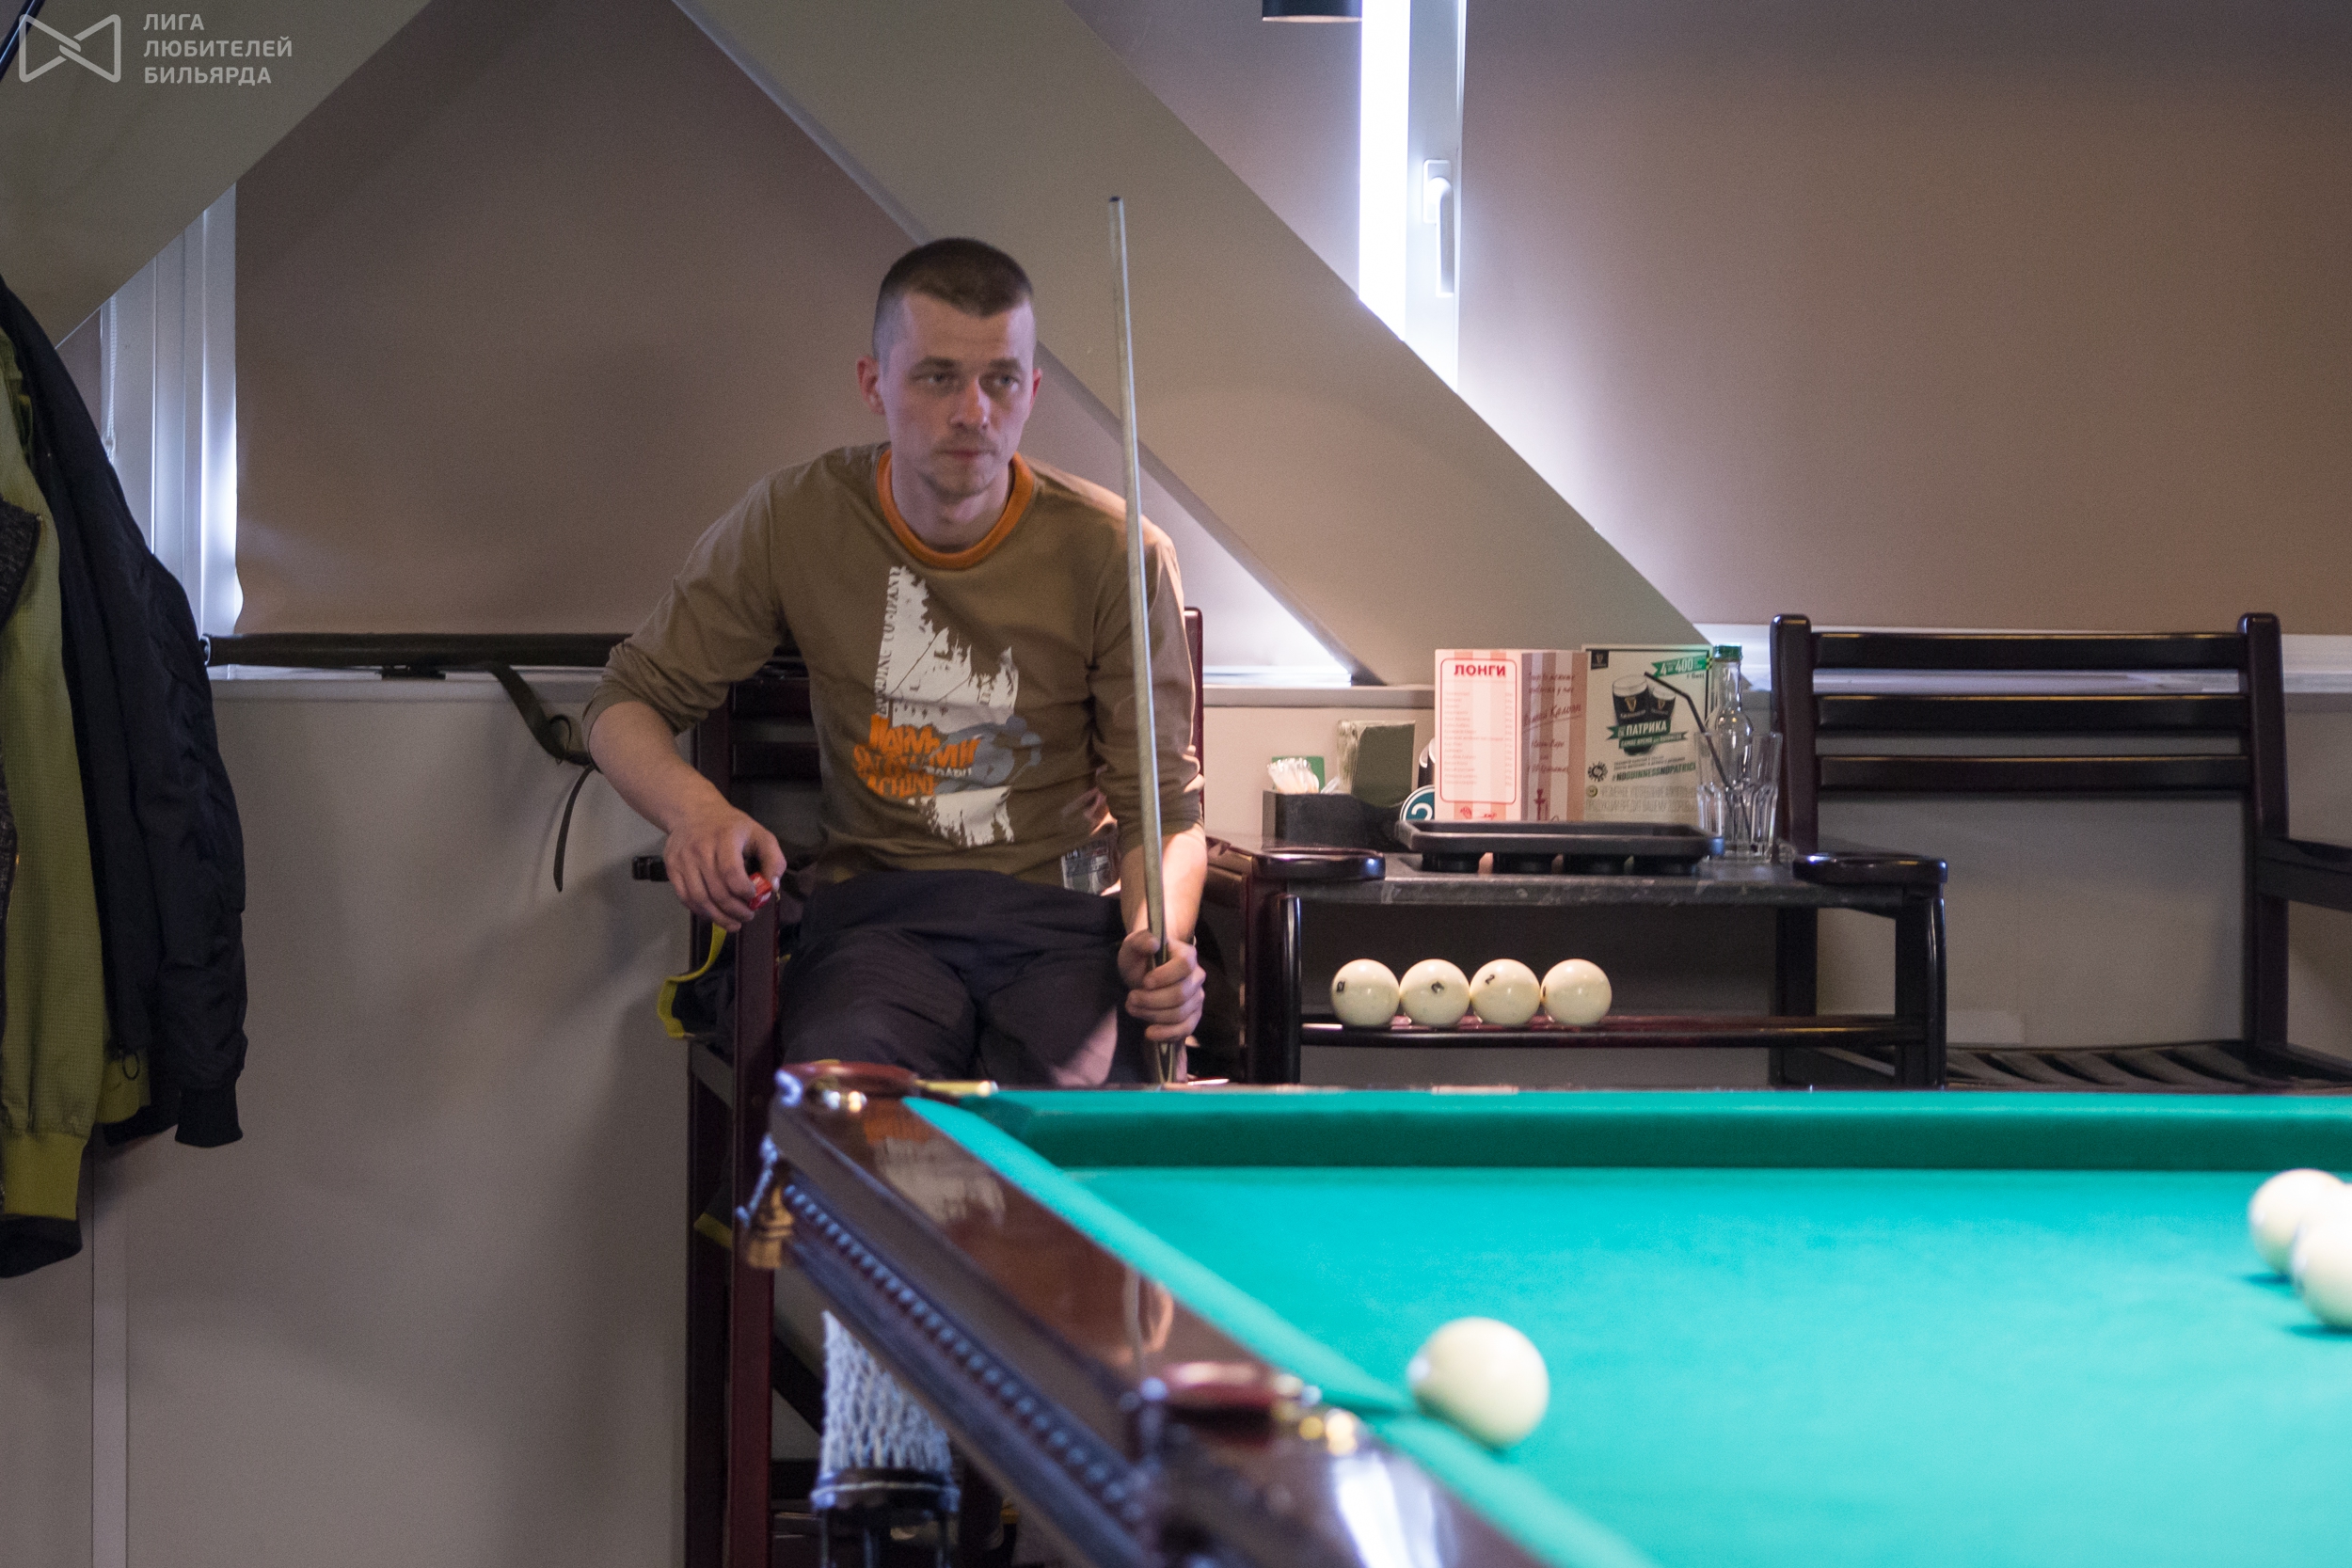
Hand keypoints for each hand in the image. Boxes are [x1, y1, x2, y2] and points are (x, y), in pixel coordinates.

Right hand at [664, 802, 784, 930]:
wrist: (693, 812)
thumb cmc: (731, 827)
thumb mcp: (760, 834)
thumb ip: (773, 859)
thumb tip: (772, 886)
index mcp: (725, 837)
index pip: (731, 872)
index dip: (744, 891)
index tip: (754, 898)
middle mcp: (700, 848)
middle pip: (717, 890)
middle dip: (735, 910)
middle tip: (747, 917)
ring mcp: (683, 859)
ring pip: (699, 898)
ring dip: (718, 917)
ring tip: (733, 923)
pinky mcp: (672, 868)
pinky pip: (685, 897)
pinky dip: (701, 911)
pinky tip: (714, 914)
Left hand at [1118, 929, 1204, 1044]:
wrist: (1143, 974)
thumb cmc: (1140, 958)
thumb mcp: (1132, 947)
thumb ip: (1140, 941)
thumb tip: (1153, 943)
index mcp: (1187, 955)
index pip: (1184, 965)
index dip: (1165, 976)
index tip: (1144, 982)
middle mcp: (1197, 976)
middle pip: (1181, 994)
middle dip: (1152, 1000)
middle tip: (1131, 998)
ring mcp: (1197, 998)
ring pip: (1180, 1014)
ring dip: (1153, 1015)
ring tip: (1133, 1008)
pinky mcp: (1193, 1017)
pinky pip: (1186, 1029)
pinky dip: (1167, 1034)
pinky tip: (1149, 1033)